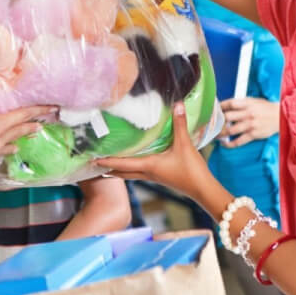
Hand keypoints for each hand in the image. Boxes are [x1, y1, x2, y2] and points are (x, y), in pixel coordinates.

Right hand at [0, 65, 54, 176]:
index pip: (24, 114)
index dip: (39, 110)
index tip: (52, 108)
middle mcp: (0, 138)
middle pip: (21, 129)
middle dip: (34, 124)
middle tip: (44, 122)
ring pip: (13, 141)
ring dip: (23, 136)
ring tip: (33, 135)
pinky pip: (0, 153)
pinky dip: (7, 150)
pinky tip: (9, 151)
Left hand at [94, 104, 215, 200]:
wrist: (203, 189)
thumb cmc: (191, 170)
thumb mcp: (185, 145)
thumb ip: (180, 124)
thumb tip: (177, 105)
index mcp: (149, 166)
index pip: (122, 164)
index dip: (107, 161)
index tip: (92, 160)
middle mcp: (148, 173)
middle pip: (123, 173)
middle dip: (108, 168)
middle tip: (94, 164)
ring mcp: (154, 177)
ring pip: (131, 173)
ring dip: (119, 169)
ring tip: (108, 163)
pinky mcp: (161, 177)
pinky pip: (141, 172)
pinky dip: (131, 168)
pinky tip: (133, 162)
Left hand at [218, 97, 279, 147]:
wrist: (281, 116)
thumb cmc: (267, 108)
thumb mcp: (255, 101)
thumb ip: (242, 104)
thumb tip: (228, 107)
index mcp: (247, 103)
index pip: (230, 103)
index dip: (220, 106)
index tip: (213, 110)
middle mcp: (248, 113)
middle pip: (227, 117)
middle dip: (218, 121)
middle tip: (212, 124)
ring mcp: (250, 124)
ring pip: (230, 130)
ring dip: (220, 134)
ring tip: (215, 135)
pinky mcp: (253, 134)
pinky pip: (238, 141)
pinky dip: (230, 144)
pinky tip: (224, 144)